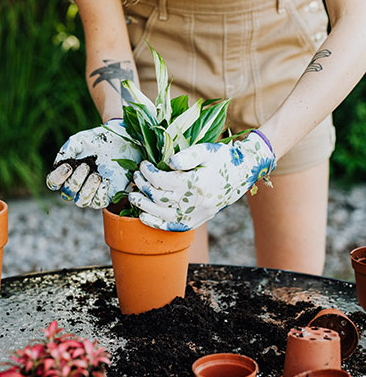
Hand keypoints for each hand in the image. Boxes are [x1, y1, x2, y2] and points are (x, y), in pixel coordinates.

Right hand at [46, 119, 139, 208]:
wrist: (119, 142)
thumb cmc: (97, 141)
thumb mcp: (80, 141)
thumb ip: (67, 150)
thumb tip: (60, 163)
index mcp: (66, 173)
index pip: (53, 182)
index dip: (58, 178)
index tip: (68, 167)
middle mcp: (76, 186)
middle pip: (68, 193)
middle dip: (76, 181)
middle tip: (86, 166)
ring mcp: (90, 192)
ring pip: (82, 202)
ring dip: (88, 189)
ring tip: (96, 176)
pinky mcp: (106, 195)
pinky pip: (99, 203)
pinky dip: (101, 193)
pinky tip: (106, 180)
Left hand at [128, 130, 275, 229]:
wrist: (244, 172)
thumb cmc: (222, 158)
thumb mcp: (206, 150)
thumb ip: (187, 155)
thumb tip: (168, 163)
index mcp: (196, 182)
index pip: (162, 180)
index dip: (148, 172)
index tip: (143, 165)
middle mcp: (196, 201)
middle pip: (159, 197)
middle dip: (142, 186)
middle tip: (135, 177)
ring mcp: (198, 214)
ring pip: (163, 214)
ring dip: (144, 206)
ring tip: (132, 196)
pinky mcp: (199, 220)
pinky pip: (175, 226)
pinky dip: (157, 224)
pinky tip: (144, 217)